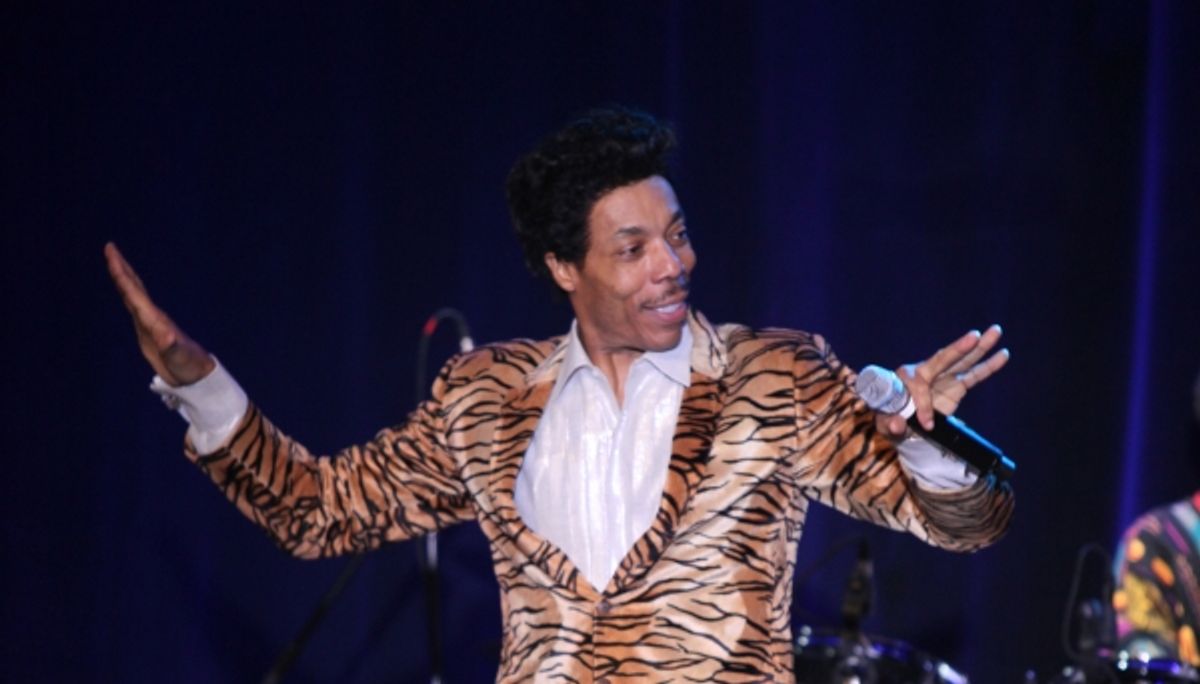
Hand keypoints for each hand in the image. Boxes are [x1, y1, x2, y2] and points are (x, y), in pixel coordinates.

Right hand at [105, 242, 214, 386]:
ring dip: (123, 278)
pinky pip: (134, 305)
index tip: (112, 256)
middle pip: (134, 287)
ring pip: (133, 294)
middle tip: (110, 248)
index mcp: (155, 319)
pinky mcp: (148, 330)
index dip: (122, 275)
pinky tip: (125, 290)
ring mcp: (150, 322)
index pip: (135, 293)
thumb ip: (172, 347)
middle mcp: (152, 316)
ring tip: (114, 262)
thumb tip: (166, 337)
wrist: (196, 373)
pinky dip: (127, 293)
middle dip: (121, 268)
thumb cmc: (189, 366)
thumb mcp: (179, 357)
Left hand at [875, 325, 1008, 437]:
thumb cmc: (890, 418)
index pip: (918, 383)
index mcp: (904, 378)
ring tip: (995, 331)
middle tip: (974, 336)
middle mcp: (925, 372)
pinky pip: (974, 375)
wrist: (902, 422)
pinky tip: (1002, 355)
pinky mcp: (956, 385)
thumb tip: (899, 425)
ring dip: (979, 348)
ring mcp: (942, 377)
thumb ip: (891, 424)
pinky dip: (988, 366)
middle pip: (943, 358)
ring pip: (962, 361)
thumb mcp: (885, 424)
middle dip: (958, 348)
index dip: (923, 402)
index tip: (926, 422)